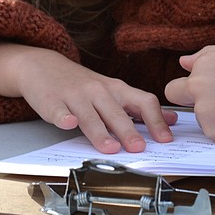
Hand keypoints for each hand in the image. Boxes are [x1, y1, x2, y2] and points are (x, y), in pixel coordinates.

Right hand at [0, 41, 175, 152]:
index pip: (142, 101)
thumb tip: (171, 120)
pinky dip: (63, 118)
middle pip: (116, 111)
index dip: (155, 120)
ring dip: (100, 131)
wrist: (43, 66)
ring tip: (110, 148)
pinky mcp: (51, 101)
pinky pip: (58, 110)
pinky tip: (68, 124)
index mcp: (116, 89)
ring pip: (89, 115)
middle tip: (139, 148)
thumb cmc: (83, 84)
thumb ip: (139, 106)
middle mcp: (98, 91)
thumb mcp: (114, 91)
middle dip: (129, 131)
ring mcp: (74, 96)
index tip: (166, 139)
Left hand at [164, 44, 214, 142]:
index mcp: (203, 66)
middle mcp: (199, 87)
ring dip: (213, 114)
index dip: (188, 88)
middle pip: (175, 98)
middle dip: (189, 101)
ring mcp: (205, 111)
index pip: (175, 84)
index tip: (204, 90)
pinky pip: (212, 131)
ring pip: (198, 117)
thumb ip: (206, 55)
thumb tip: (183, 62)